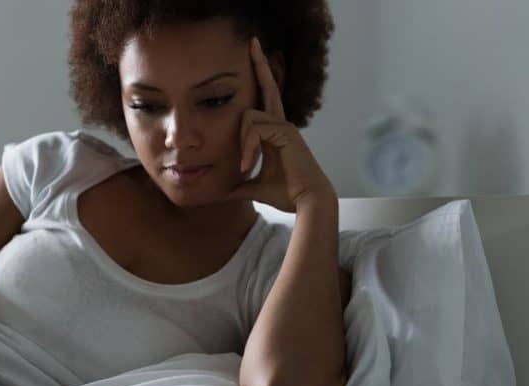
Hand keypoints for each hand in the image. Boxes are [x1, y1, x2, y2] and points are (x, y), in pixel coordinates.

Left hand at [228, 36, 335, 212]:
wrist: (306, 202)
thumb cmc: (287, 194)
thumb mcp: (254, 187)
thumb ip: (239, 184)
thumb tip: (222, 192)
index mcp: (274, 132)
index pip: (264, 101)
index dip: (261, 81)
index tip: (254, 60)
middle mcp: (281, 124)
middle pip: (268, 87)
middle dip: (259, 64)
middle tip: (252, 41)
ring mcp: (284, 125)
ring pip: (248, 117)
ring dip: (242, 144)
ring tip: (245, 167)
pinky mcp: (285, 131)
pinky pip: (253, 128)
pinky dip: (247, 148)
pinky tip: (248, 164)